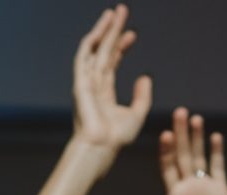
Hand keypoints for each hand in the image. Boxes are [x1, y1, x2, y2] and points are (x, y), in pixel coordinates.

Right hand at [68, 6, 152, 158]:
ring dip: (102, 30)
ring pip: (94, 50)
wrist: (101, 148)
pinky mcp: (80, 83)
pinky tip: (99, 30)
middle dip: (112, 30)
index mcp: (104, 92)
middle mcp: (93, 85)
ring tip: (112, 12)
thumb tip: (145, 76)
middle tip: (122, 10)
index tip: (133, 34)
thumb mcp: (136, 114)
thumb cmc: (115, 139)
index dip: (122, 46)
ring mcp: (85, 83)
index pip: (112, 62)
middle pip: (104, 51)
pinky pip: (83, 58)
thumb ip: (142, 96)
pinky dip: (90, 43)